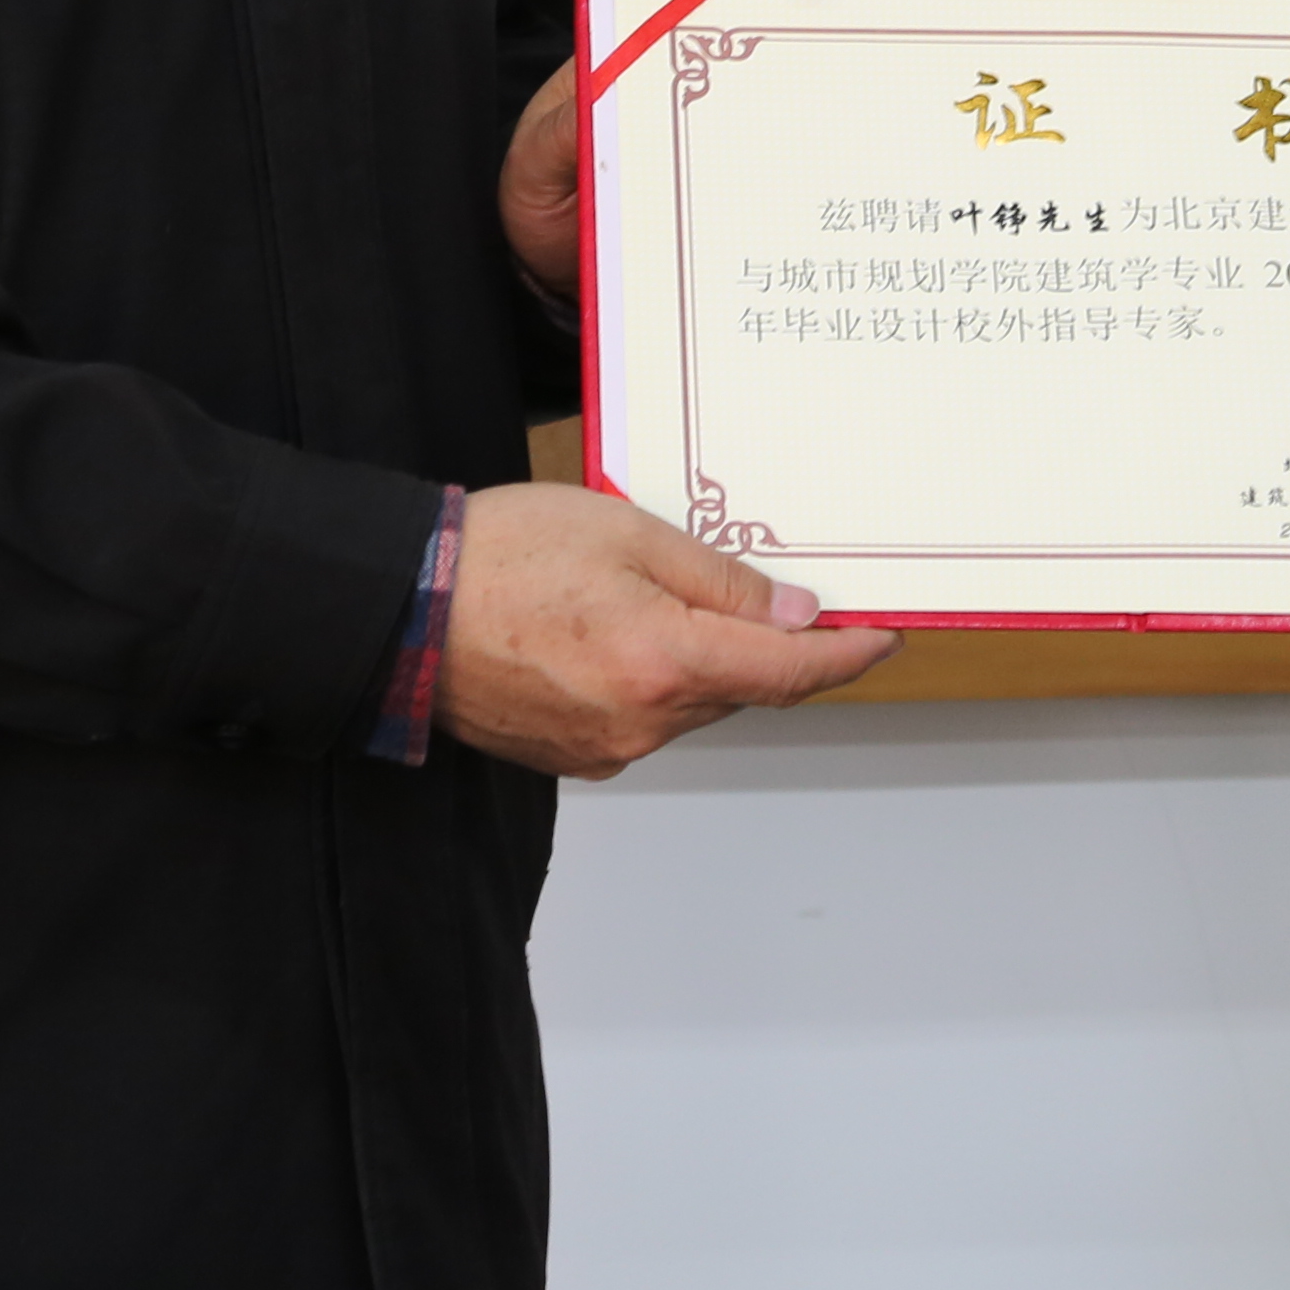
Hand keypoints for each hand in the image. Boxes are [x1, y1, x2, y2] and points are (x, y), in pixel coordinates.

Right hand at [443, 480, 900, 778]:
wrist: (404, 608)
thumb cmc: (502, 556)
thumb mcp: (628, 532)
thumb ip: (720, 579)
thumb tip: (794, 617)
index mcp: (665, 663)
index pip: (790, 672)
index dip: (848, 655)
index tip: (884, 634)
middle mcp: (644, 723)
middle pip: (745, 688)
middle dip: (768, 645)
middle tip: (775, 590)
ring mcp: (608, 748)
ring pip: (695, 704)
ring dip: (704, 660)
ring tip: (660, 596)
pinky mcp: (576, 757)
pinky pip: (647, 719)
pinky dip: (657, 680)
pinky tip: (619, 632)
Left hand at [500, 0, 842, 296]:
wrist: (564, 274)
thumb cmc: (548, 200)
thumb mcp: (537, 163)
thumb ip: (561, 135)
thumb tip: (595, 110)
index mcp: (634, 52)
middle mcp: (692, 74)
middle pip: (749, 10)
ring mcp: (730, 119)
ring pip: (787, 66)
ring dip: (827, 33)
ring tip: (860, 10)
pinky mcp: (753, 171)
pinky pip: (799, 142)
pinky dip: (835, 123)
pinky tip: (867, 116)